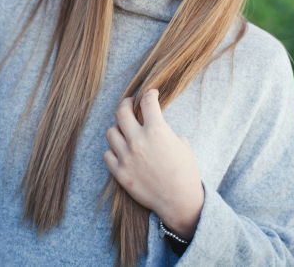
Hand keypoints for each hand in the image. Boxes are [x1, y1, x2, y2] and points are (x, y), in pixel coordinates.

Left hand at [103, 89, 204, 238]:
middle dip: (126, 103)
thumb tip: (158, 128)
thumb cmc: (186, 173)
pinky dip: (113, 151)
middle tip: (130, 103)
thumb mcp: (182, 145)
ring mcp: (126, 157)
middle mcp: (138, 141)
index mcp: (156, 130)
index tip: (150, 93)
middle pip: (122, 112)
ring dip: (118, 129)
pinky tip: (121, 151)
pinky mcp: (120, 173)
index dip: (149, 94)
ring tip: (125, 131)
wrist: (179, 201)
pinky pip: (107, 154)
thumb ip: (167, 132)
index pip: (147, 102)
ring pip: (111, 132)